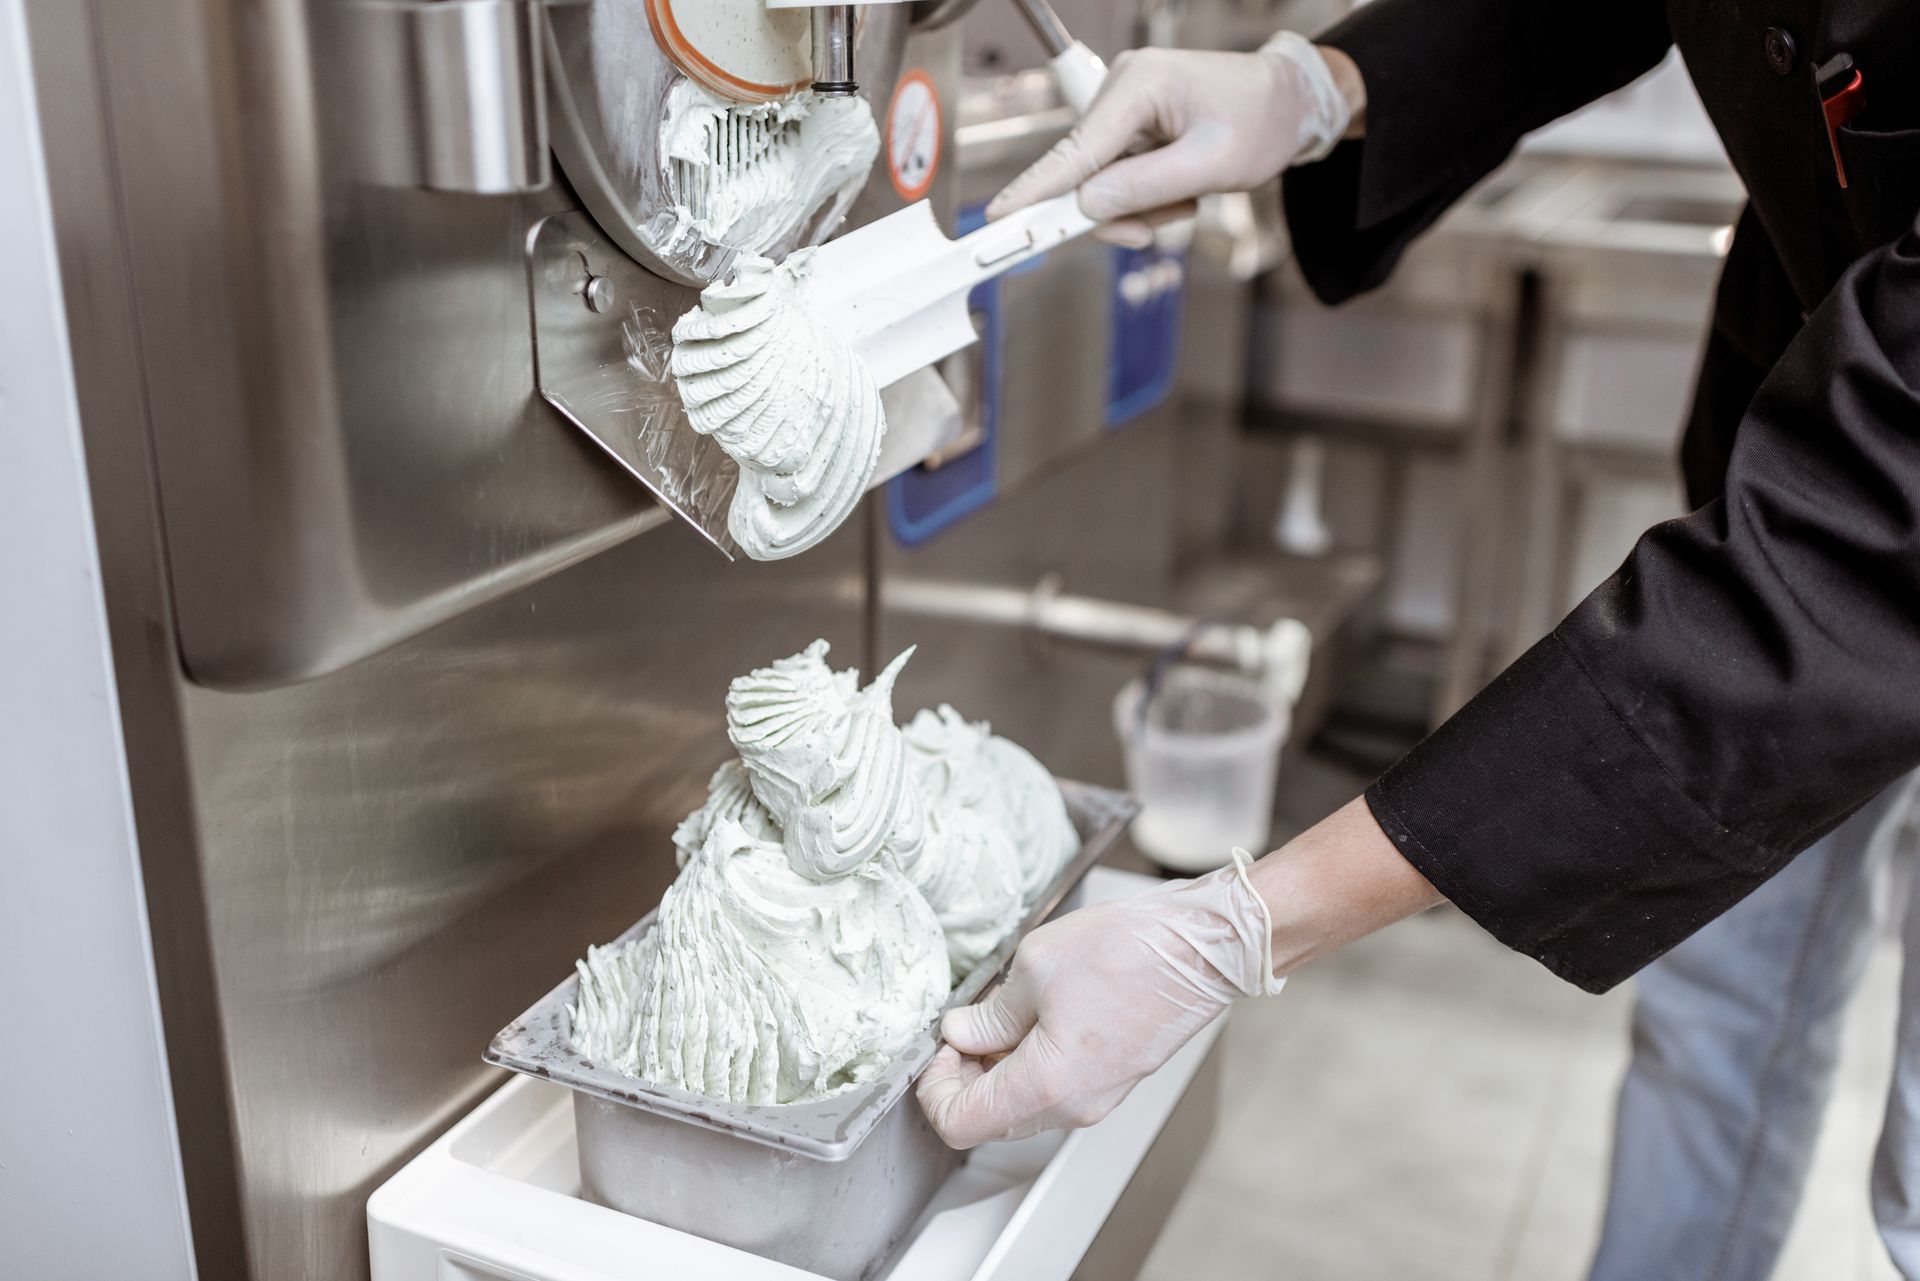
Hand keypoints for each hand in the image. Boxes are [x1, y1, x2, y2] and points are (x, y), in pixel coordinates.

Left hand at [915, 798, 1441, 1147]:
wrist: (1204, 948)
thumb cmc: (1130, 951)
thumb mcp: (1035, 967)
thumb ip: (989, 1012)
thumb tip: (961, 1032)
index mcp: (1044, 1085)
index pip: (959, 1123)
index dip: (933, 1088)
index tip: (939, 1046)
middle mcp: (1071, 1107)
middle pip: (990, 1120)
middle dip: (963, 1078)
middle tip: (962, 1027)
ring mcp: (1097, 1099)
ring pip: (1022, 1106)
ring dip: (998, 1069)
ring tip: (1000, 1013)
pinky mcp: (1113, 1081)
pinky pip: (1055, 1089)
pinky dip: (1030, 1063)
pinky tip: (1034, 1015)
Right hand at [986, 40, 1364, 247]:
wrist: (1291, 104)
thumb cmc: (1262, 120)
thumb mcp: (1211, 164)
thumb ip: (1145, 187)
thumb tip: (1089, 206)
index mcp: (1139, 85)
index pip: (1076, 150)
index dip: (1037, 189)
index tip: (1002, 217)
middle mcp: (1123, 90)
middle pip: (1084, 174)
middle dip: (1118, 210)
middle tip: (1153, 229)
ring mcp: (1125, 110)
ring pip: (1102, 184)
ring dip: (1141, 206)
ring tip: (1187, 195)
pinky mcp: (1132, 128)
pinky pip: (1119, 179)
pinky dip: (1147, 196)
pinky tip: (1180, 187)